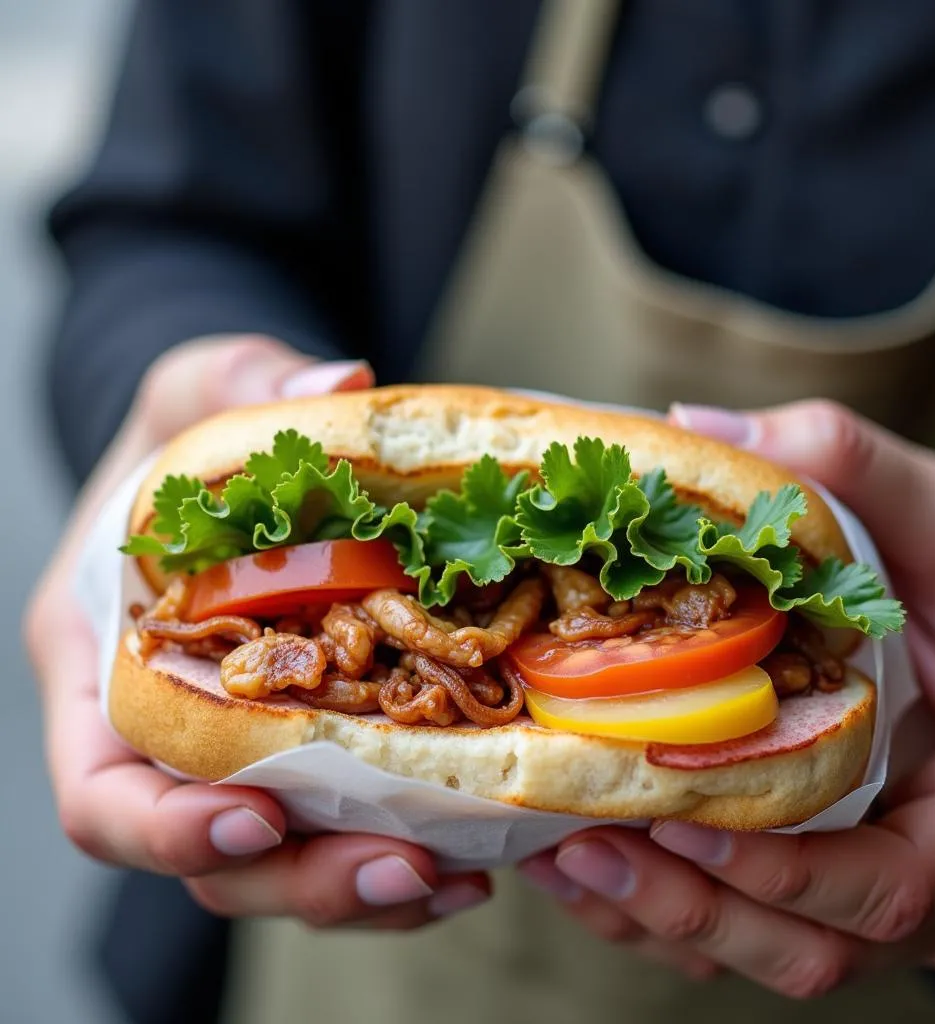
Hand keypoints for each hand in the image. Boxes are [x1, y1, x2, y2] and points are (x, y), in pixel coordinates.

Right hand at [25, 336, 489, 927]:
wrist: (229, 474)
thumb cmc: (191, 435)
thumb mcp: (202, 387)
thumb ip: (248, 383)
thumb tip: (341, 385)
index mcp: (108, 669)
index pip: (105, 791)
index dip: (168, 827)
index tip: (255, 819)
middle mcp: (172, 737)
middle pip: (214, 858)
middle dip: (302, 877)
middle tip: (403, 867)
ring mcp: (247, 754)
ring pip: (290, 864)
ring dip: (368, 885)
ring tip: (458, 877)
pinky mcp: (317, 752)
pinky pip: (349, 829)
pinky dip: (406, 849)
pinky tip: (479, 851)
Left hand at [519, 400, 934, 994]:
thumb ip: (852, 465)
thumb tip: (701, 425)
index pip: (894, 885)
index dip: (781, 869)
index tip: (672, 811)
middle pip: (808, 946)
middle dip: (689, 905)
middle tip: (579, 846)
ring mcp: (876, 898)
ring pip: (762, 953)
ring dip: (657, 915)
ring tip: (556, 855)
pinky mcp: (825, 888)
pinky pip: (744, 929)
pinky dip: (664, 907)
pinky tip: (584, 859)